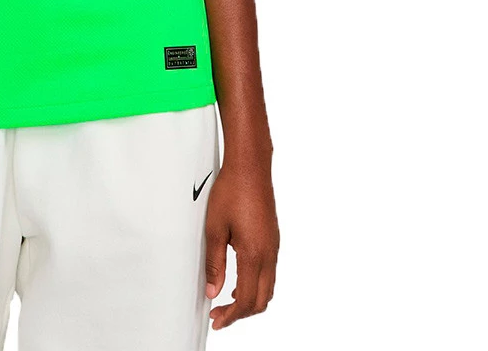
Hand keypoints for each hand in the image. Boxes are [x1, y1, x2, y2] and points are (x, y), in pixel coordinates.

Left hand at [204, 161, 279, 328]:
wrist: (250, 166)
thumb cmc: (232, 191)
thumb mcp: (214, 228)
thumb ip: (214, 263)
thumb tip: (213, 291)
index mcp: (254, 254)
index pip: (247, 300)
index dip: (231, 316)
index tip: (216, 320)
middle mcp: (269, 254)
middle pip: (262, 300)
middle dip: (241, 313)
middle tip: (220, 315)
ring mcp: (274, 246)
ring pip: (268, 287)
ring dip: (250, 299)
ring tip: (227, 301)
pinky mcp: (272, 238)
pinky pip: (269, 272)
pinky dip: (256, 284)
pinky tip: (239, 280)